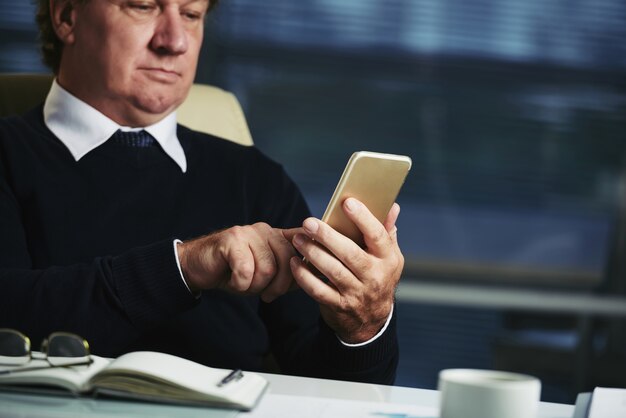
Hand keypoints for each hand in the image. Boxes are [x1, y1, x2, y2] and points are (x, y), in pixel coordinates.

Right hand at [177, 223, 300, 301]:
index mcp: (276, 236)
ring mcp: (248, 233)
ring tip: (245, 284)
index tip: (309, 275)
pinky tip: (232, 281)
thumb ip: (286, 272)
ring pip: (268, 268)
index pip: (302, 240)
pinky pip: (246, 271)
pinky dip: (240, 284)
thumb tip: (310, 277)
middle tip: (267, 295)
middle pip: (288, 261)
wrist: (197, 267)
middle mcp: (265, 230)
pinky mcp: (232, 240)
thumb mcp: (264, 274)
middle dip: (279, 286)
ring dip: (256, 286)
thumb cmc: (233, 273)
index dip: (308, 257)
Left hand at [288, 198, 403, 342]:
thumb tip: (391, 205)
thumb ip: (386, 231)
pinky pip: (318, 290)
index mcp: (387, 259)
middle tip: (309, 222)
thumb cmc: (377, 277)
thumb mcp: (389, 257)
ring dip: (313, 253)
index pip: (377, 236)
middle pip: (350, 254)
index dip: (363, 218)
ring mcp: (357, 293)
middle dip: (328, 236)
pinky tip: (295, 262)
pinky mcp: (339, 306)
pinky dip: (304, 276)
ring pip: (332, 271)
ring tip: (298, 239)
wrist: (371, 321)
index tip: (347, 202)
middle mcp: (374, 277)